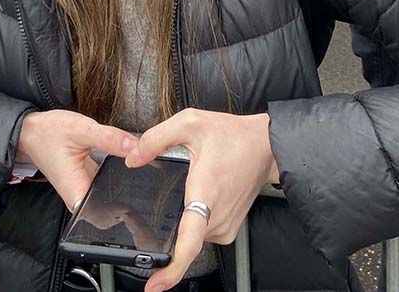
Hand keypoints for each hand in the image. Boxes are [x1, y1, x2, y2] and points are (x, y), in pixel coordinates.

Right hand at [15, 110, 137, 211]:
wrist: (32, 132)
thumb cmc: (48, 133)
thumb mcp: (81, 130)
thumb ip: (110, 138)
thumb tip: (135, 147)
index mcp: (75, 190)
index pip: (101, 218)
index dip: (123, 214)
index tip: (139, 200)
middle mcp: (78, 196)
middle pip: (107, 213)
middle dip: (126, 203)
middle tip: (145, 182)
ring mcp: (82, 190)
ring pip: (107, 200)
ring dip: (122, 189)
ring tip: (137, 172)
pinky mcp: (86, 182)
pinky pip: (104, 187)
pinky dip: (116, 179)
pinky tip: (125, 166)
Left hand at [126, 109, 278, 291]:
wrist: (266, 147)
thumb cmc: (233, 136)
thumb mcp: (190, 123)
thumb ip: (155, 139)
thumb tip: (132, 158)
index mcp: (205, 192)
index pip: (189, 240)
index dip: (172, 268)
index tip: (156, 284)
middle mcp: (216, 215)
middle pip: (181, 236)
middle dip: (167, 222)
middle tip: (172, 193)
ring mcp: (225, 225)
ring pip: (190, 234)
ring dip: (182, 217)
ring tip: (193, 186)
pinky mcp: (228, 229)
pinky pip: (201, 232)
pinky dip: (194, 219)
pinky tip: (201, 195)